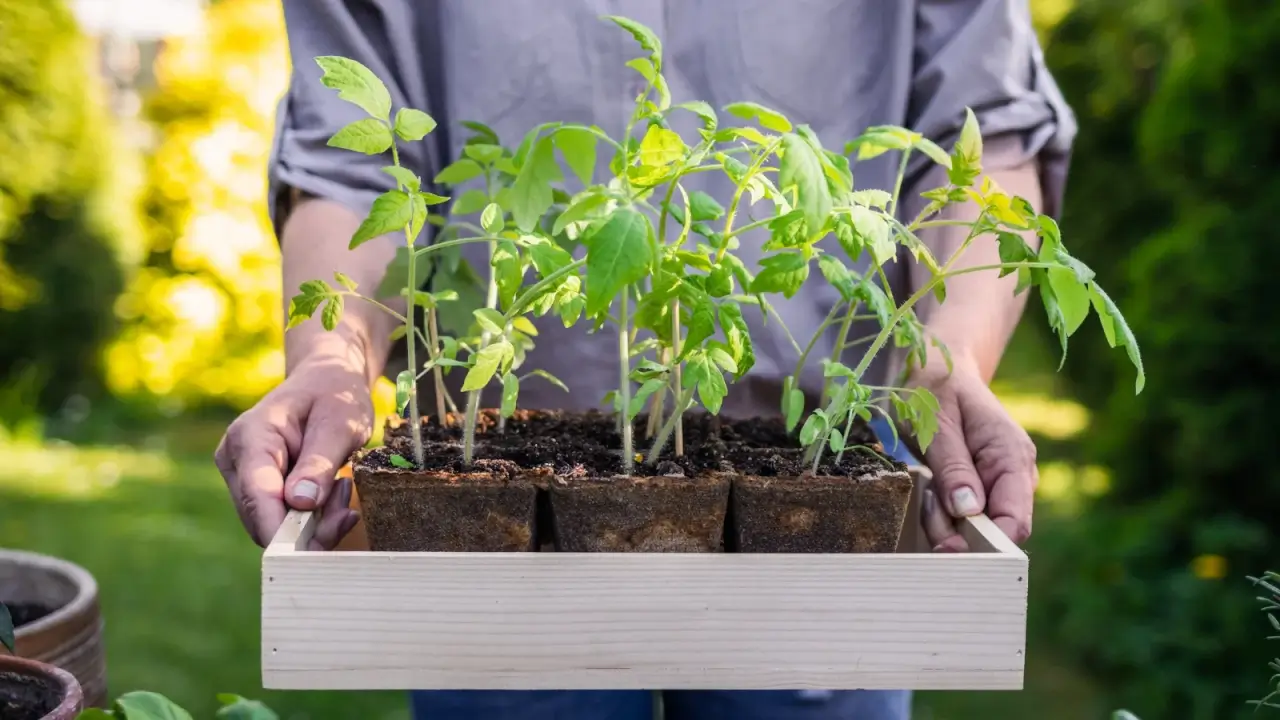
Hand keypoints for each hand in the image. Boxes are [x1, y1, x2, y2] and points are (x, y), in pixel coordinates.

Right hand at [214, 352, 372, 548]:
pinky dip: (313, 518)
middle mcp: (236, 460)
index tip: (309, 553)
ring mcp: (243, 476)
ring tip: (344, 489)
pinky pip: (282, 519)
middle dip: (309, 527)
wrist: (327, 380)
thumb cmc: (334, 395)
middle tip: (348, 507)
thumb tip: (301, 504)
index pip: (257, 494)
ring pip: (273, 525)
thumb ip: (319, 462)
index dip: (279, 529)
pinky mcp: (258, 489)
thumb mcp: (339, 422)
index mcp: (250, 437)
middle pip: (262, 518)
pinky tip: (336, 495)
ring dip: (315, 522)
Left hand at [911, 355, 1037, 551]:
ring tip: (926, 485)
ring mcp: (999, 484)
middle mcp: (1014, 475)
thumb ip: (953, 467)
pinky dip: (940, 512)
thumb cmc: (935, 391)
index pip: (1014, 521)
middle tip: (926, 503)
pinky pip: (963, 517)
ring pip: (975, 529)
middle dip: (955, 531)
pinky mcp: (981, 489)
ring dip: (943, 520)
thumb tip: (968, 511)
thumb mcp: (936, 424)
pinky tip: (929, 489)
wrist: (939, 371)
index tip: (947, 548)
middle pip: (993, 531)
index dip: (987, 545)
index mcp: (1012, 456)